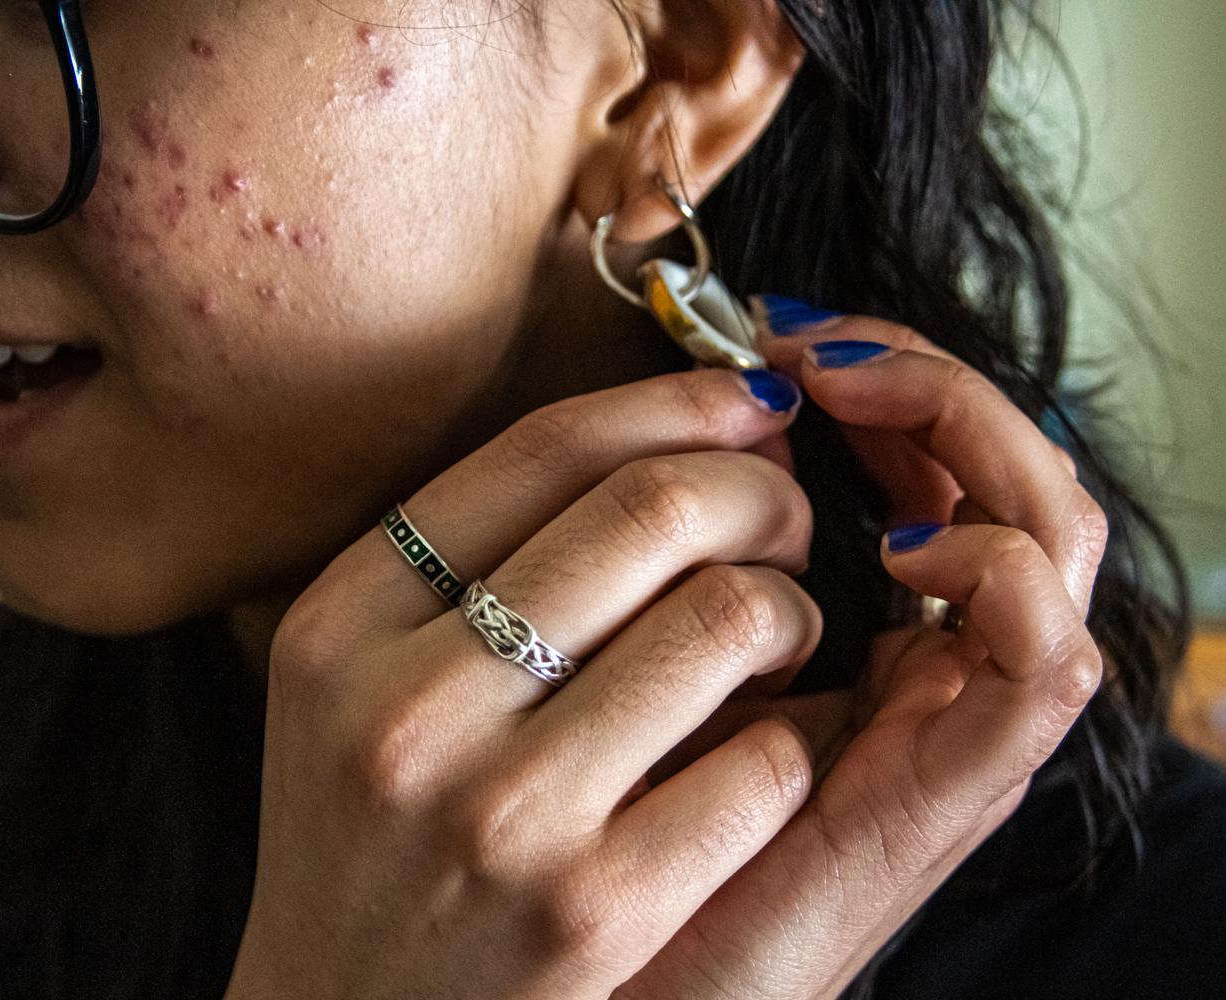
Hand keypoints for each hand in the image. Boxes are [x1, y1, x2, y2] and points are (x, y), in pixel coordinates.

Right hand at [227, 368, 823, 998]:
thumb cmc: (372, 841)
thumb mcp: (357, 685)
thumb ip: (469, 564)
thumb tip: (673, 433)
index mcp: (341, 624)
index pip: (543, 451)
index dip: (674, 401)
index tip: (746, 401)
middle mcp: (404, 707)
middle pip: (650, 511)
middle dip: (760, 491)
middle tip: (787, 517)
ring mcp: (499, 814)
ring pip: (727, 617)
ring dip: (792, 609)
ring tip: (780, 638)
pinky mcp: (592, 911)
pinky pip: (764, 762)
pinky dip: (796, 735)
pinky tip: (772, 744)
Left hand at [616, 313, 1106, 998]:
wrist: (622, 983)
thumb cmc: (606, 817)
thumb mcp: (629, 654)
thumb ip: (669, 560)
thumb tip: (684, 424)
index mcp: (868, 623)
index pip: (938, 462)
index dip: (889, 373)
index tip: (784, 331)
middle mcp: (930, 660)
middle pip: (1004, 474)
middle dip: (924, 378)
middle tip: (817, 342)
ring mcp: (954, 721)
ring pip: (1050, 535)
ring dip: (971, 431)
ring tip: (852, 392)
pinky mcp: (953, 788)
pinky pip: (1041, 658)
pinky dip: (1000, 572)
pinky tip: (902, 544)